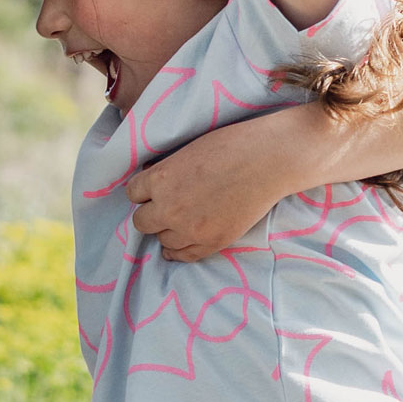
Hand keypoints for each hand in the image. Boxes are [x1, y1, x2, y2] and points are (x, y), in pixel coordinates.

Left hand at [125, 109, 315, 263]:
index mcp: (161, 179)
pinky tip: (182, 241)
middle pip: (141, 222)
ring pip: (161, 240)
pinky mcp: (212, 242)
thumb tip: (153, 182)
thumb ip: (167, 171)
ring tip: (182, 219)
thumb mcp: (188, 151)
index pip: (133, 194)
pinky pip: (183, 256)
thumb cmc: (231, 145)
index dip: (144, 191)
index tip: (153, 189)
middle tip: (166, 205)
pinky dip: (179, 249)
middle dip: (152, 212)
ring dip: (168, 230)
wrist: (269, 160)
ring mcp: (190, 229)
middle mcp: (169, 207)